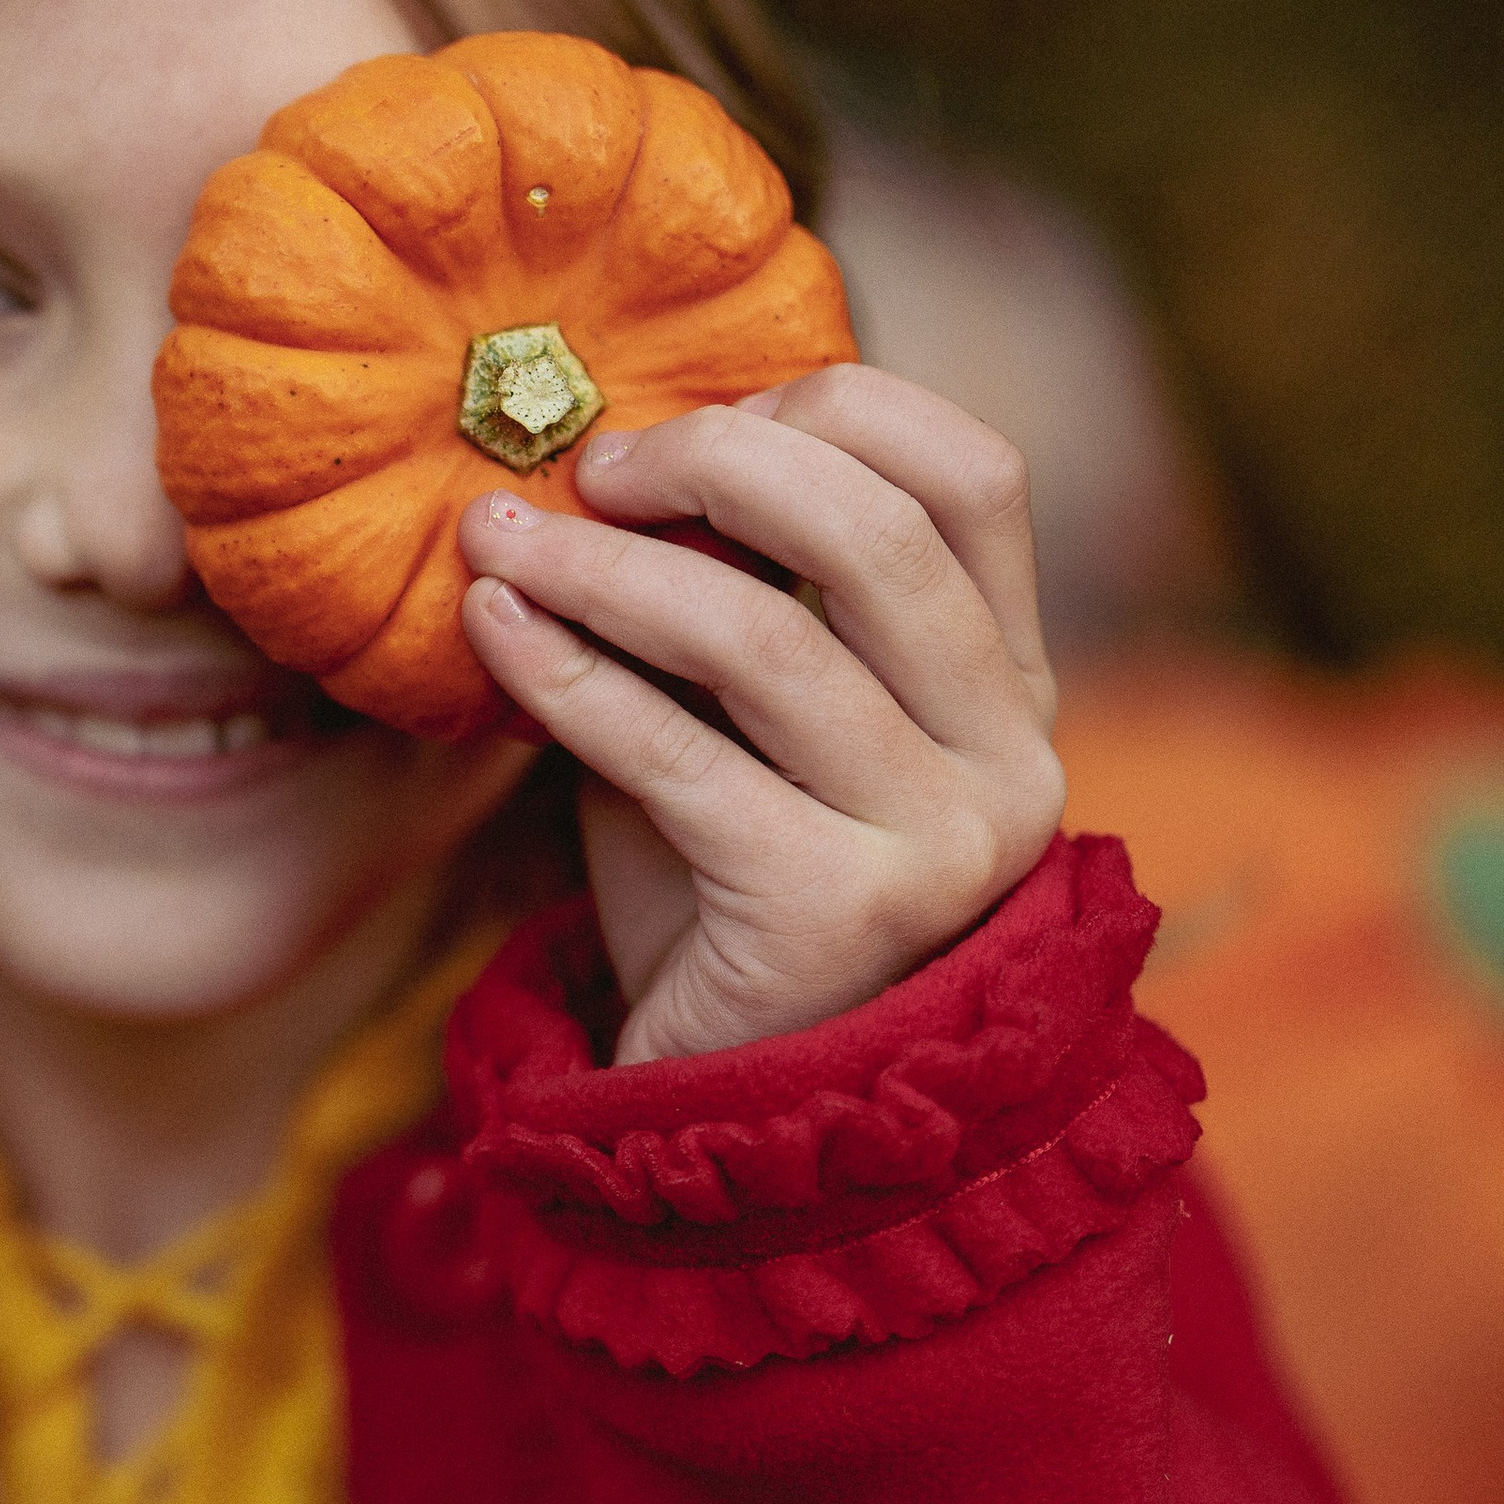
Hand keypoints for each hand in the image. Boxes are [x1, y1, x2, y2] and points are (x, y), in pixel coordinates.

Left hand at [456, 366, 1065, 1064]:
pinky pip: (682, 759)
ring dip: (604, 570)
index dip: (831, 409)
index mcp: (1010, 679)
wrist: (721, 1094)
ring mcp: (939, 845)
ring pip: (766, 640)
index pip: (975, 474)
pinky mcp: (834, 917)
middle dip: (714, 464)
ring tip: (496, 542)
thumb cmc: (718, 870)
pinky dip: (570, 677)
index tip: (688, 417)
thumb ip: (727, 582)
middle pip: (878, 533)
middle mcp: (1009, 757)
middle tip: (587, 469)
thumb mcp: (744, 706)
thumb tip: (607, 441)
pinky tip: (493, 631)